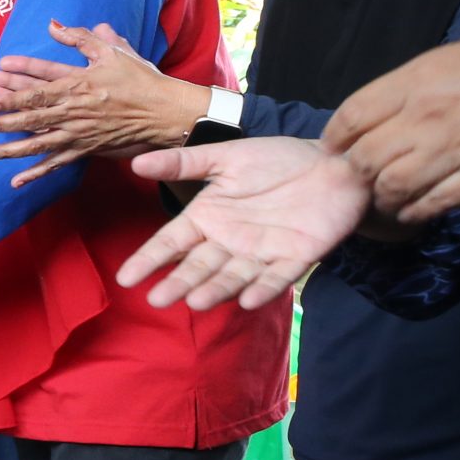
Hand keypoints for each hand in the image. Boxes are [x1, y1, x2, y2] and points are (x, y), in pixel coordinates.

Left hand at [0, 22, 207, 186]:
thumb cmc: (139, 79)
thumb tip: (54, 24)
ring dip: (7, 150)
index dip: (12, 86)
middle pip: (30, 116)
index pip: (38, 85)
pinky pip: (58, 163)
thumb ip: (81, 37)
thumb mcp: (112, 51)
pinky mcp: (86, 149)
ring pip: (37, 143)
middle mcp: (74, 111)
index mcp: (78, 84)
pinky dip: (36, 173)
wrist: (165, 111)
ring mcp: (79, 133)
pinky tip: (15, 180)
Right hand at [116, 136, 369, 310]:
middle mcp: (230, 241)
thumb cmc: (278, 159)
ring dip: (216, 290)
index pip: (171, 242)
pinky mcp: (297, 258)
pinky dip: (264, 289)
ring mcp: (262, 252)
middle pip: (199, 266)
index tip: (126, 278)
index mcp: (209, 217)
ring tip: (196, 302)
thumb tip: (135, 164)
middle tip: (158, 299)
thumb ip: (184, 164)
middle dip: (179, 283)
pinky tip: (249, 300)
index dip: (149, 259)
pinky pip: (278, 276)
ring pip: (234, 276)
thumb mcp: (227, 157)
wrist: (334, 163)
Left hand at [325, 16, 459, 223]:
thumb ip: (408, 89)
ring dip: (381, 198)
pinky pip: (434, 204)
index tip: (333, 150)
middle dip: (354, 174)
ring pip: (393, 187)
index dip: (334, 140)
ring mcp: (457, 149)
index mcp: (417, 79)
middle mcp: (429, 116)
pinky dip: (414, 211)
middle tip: (355, 180)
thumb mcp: (450, 59)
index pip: (351, 117)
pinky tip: (412, 209)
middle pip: (365, 159)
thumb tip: (374, 120)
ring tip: (382, 198)